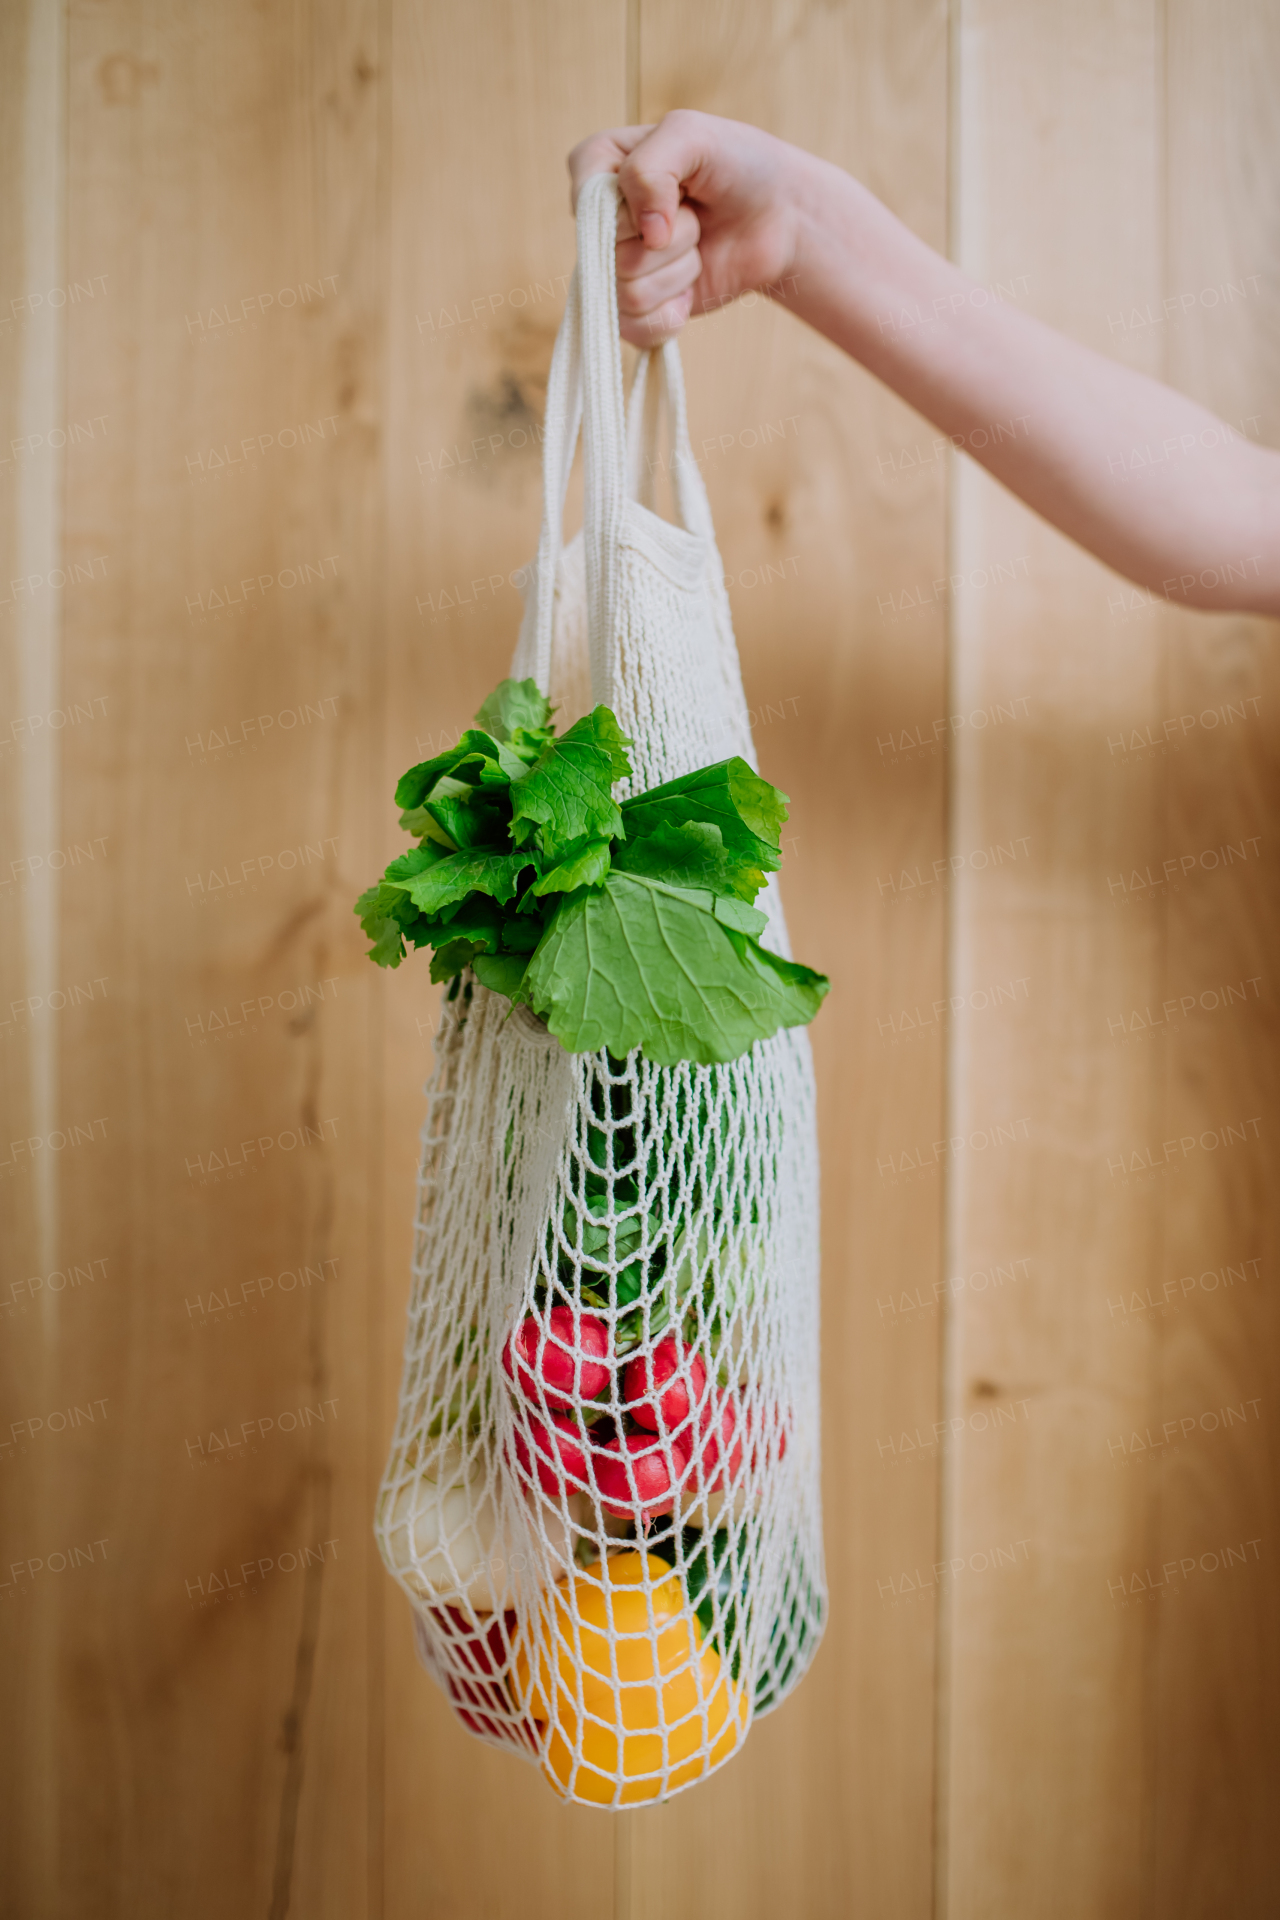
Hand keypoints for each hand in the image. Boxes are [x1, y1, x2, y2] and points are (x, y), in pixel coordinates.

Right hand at [567, 111, 806, 345]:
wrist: (780, 217)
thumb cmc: (736, 165)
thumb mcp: (693, 136)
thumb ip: (651, 166)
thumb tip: (645, 234)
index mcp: (598, 166)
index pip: (586, 200)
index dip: (634, 207)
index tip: (678, 195)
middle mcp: (599, 221)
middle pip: (609, 254)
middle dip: (670, 239)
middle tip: (695, 217)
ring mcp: (615, 268)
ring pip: (626, 293)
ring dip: (680, 272)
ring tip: (698, 246)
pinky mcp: (636, 309)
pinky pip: (633, 330)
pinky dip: (670, 315)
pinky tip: (690, 291)